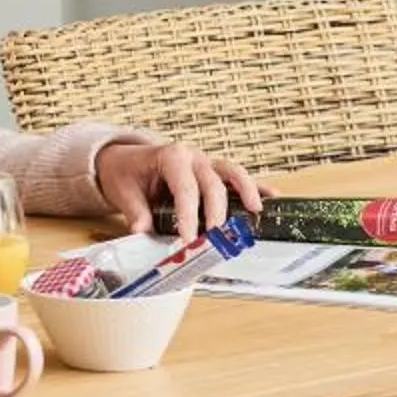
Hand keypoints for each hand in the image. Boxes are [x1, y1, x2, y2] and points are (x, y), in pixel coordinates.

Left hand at [95, 138, 261, 240]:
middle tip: (216, 239)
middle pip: (212, 185)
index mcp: (170, 156)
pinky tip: (272, 197)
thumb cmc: (126, 174)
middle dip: (216, 214)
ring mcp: (207, 162)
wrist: (124, 160)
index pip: (185, 189)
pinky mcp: (215, 172)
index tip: (190, 240)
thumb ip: (136, 212)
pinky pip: (238, 178)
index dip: (189, 216)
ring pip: (233, 172)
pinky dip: (255, 186)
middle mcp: (192, 156)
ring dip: (246, 191)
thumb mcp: (123, 192)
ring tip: (255, 211)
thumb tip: (141, 232)